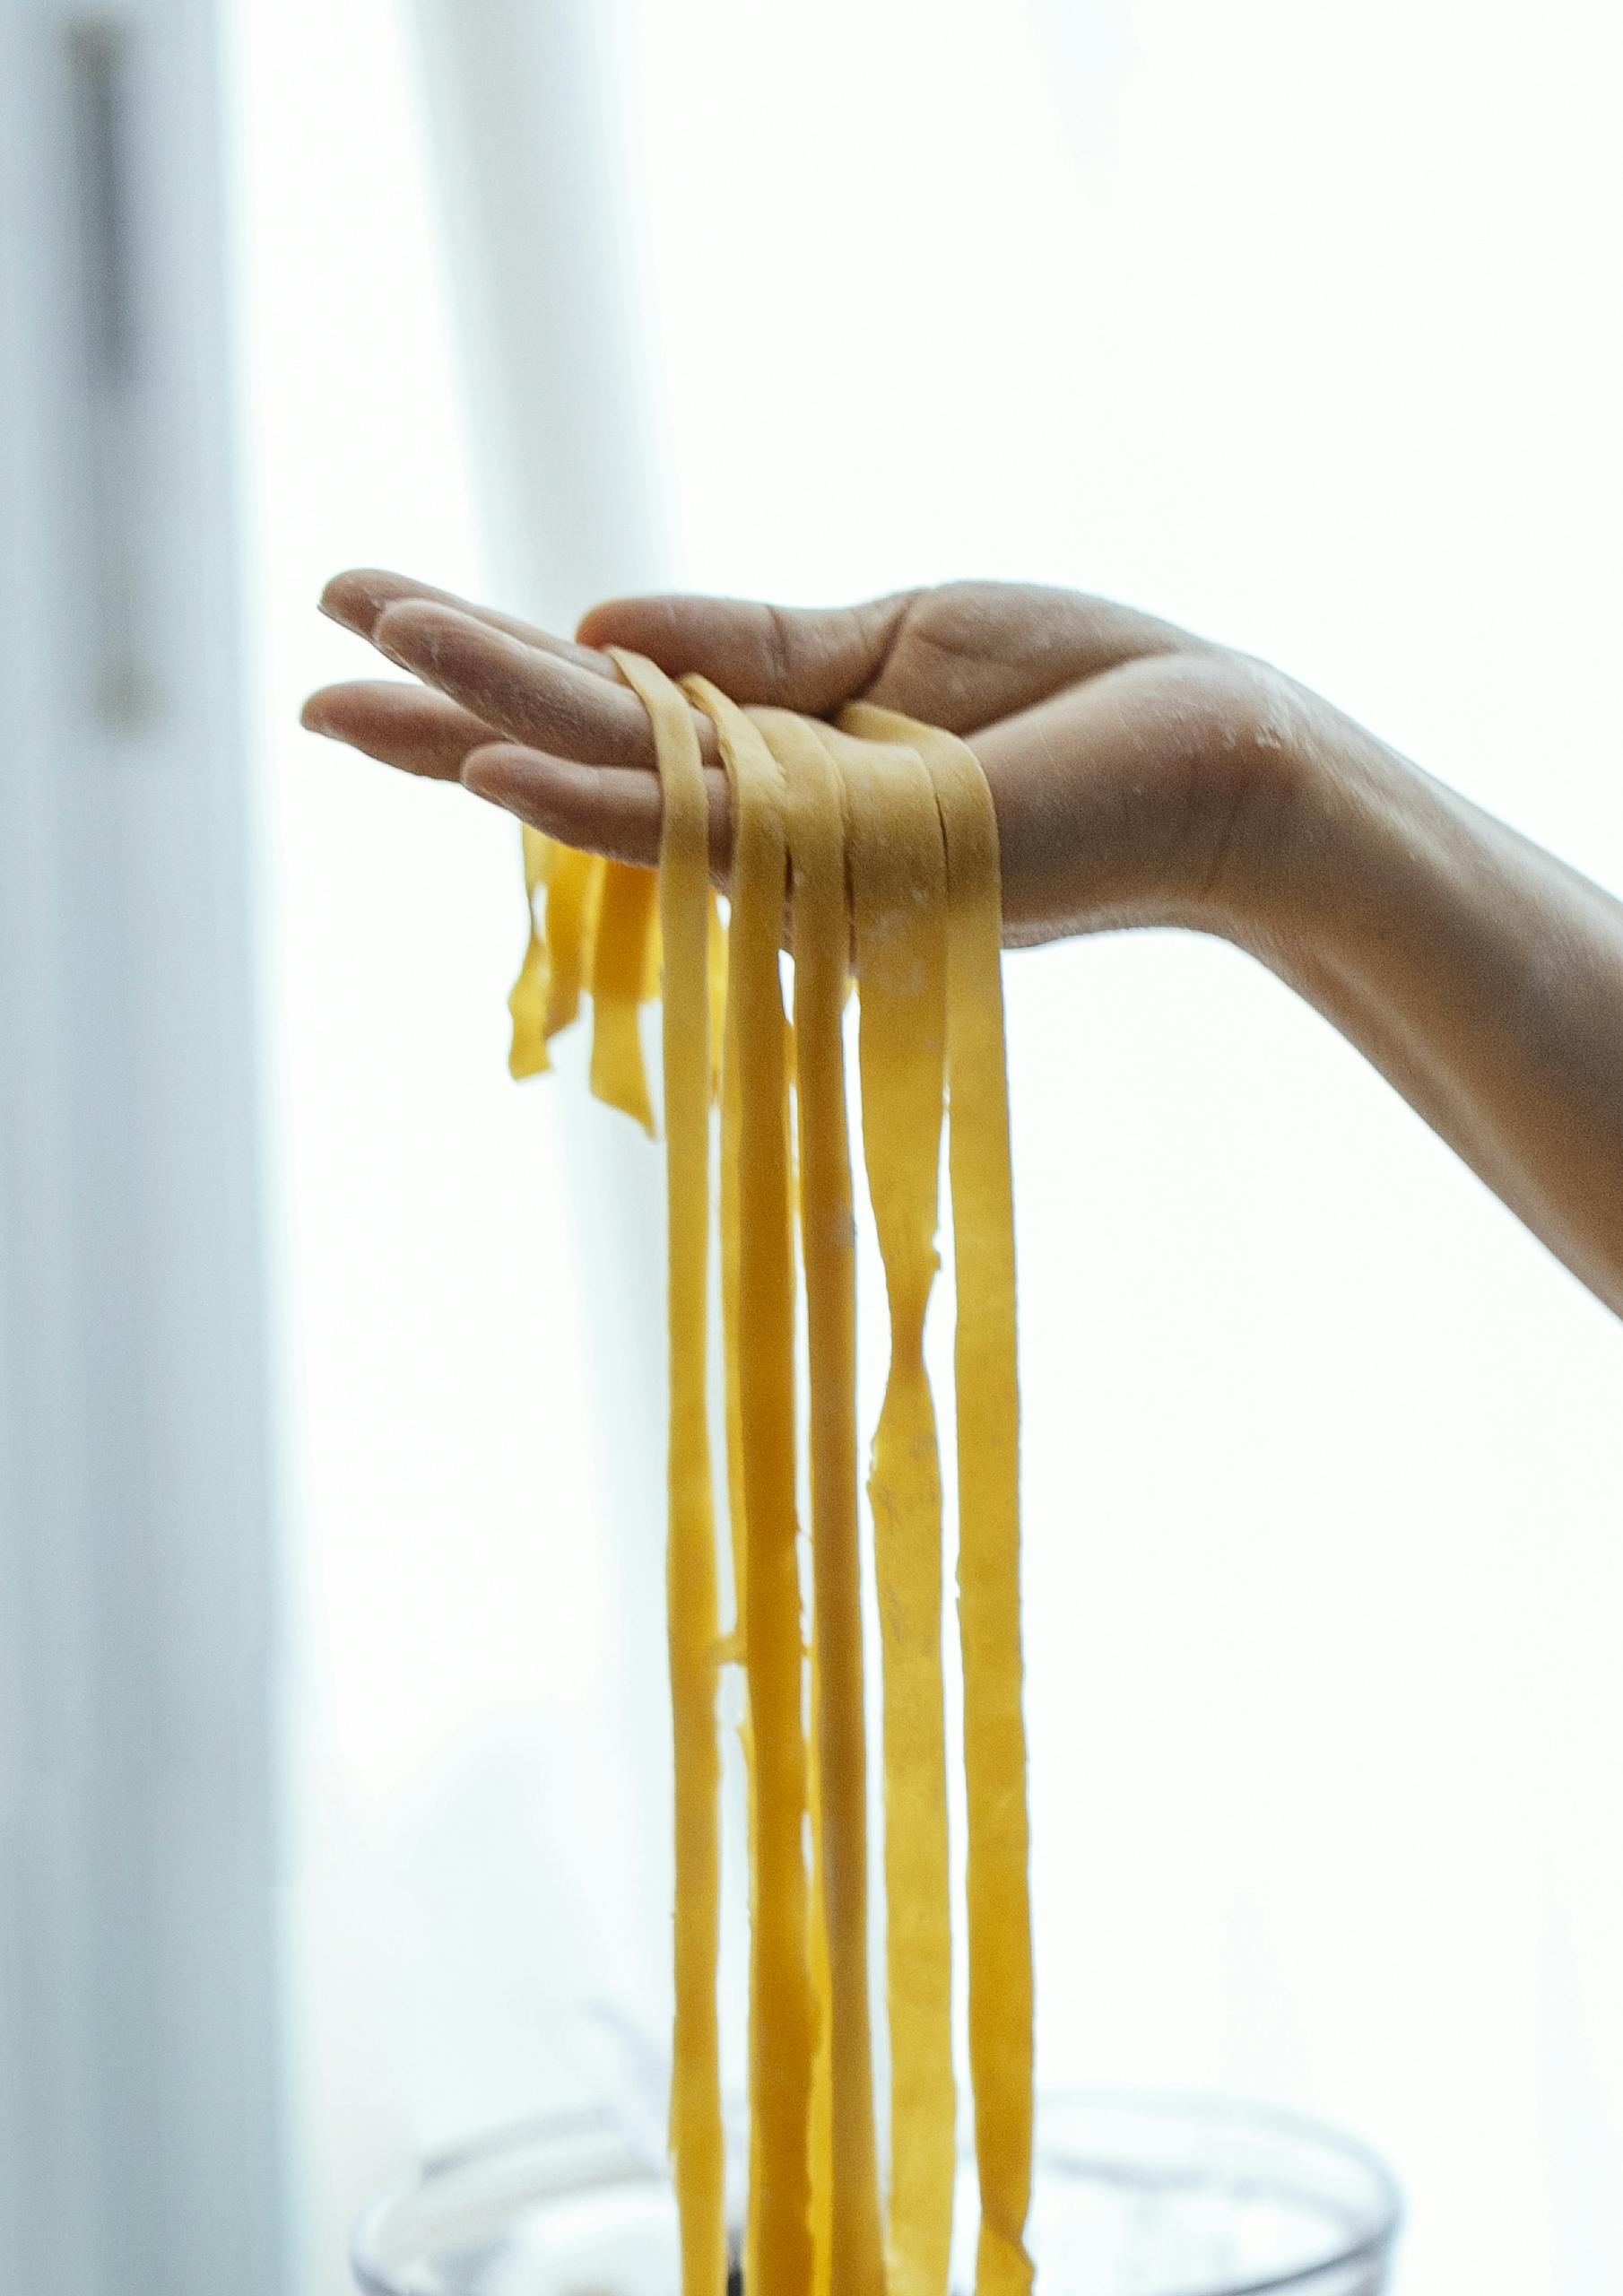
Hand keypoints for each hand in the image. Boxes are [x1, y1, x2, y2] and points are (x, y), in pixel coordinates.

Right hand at [302, 570, 1315, 946]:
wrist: (1220, 756)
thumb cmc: (1077, 696)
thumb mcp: (891, 634)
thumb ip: (745, 645)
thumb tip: (596, 624)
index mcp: (773, 741)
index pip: (602, 700)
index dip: (485, 654)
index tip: (372, 607)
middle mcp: (770, 805)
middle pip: (577, 748)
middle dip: (442, 700)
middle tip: (311, 663)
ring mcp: (806, 840)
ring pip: (613, 784)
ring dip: (478, 729)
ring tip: (352, 684)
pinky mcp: (854, 858)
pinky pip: (705, 833)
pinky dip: (595, 808)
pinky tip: (488, 780)